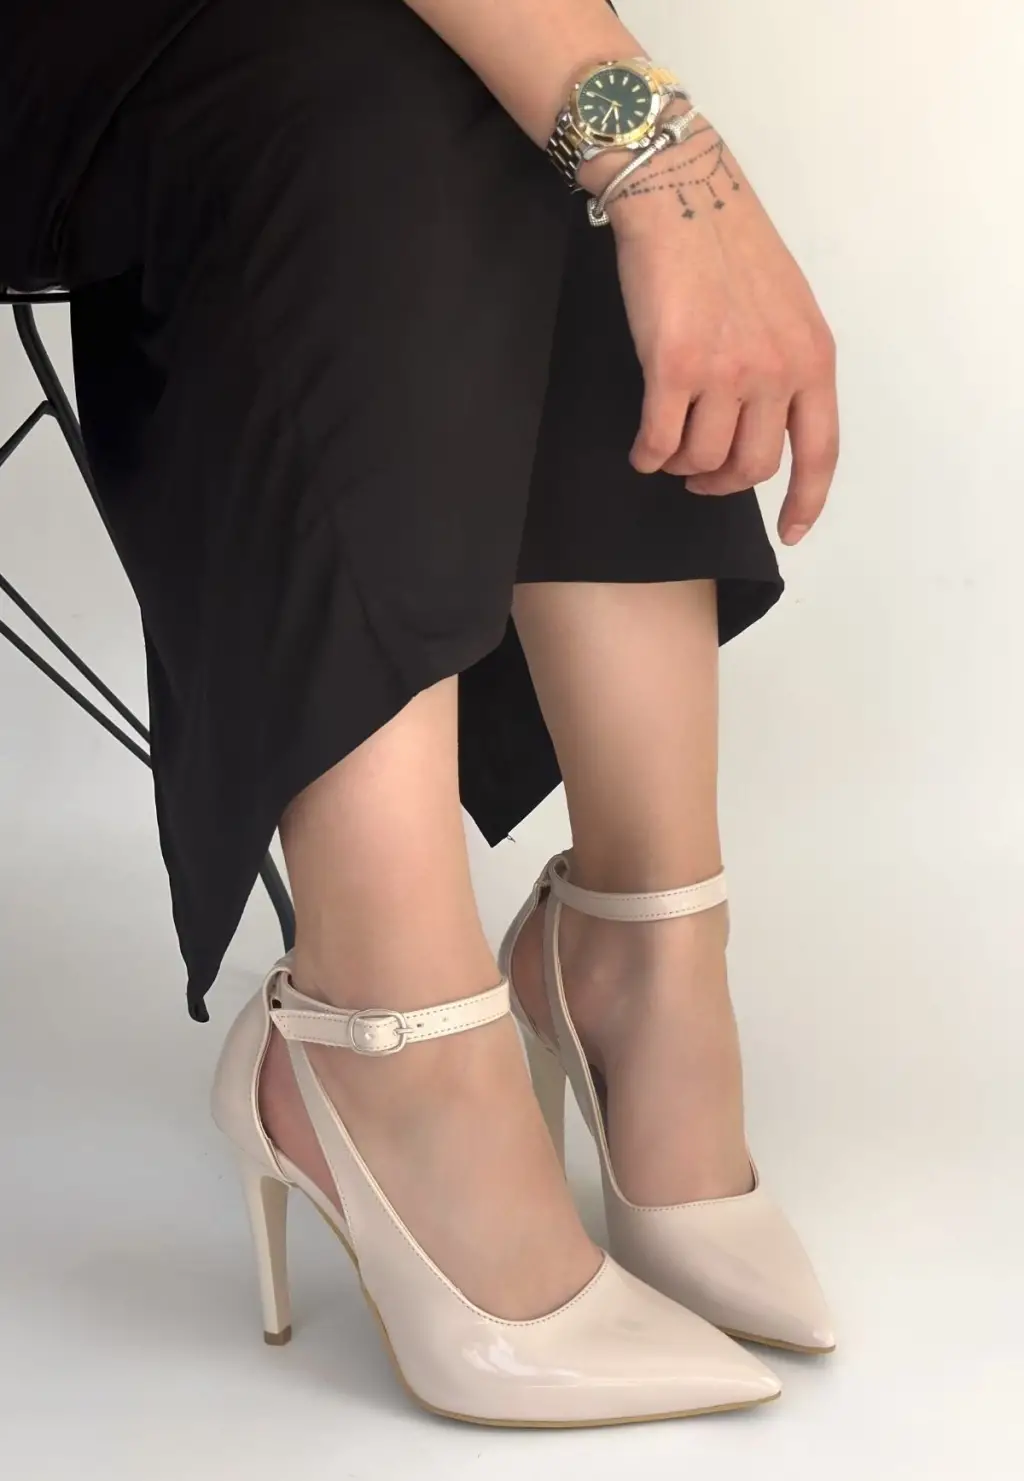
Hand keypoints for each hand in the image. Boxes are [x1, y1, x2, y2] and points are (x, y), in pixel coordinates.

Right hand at [588, 119, 838, 544]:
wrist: (682, 194)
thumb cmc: (728, 245)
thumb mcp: (786, 308)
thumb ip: (785, 366)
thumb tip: (764, 426)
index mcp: (812, 358)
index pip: (819, 452)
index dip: (806, 501)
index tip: (791, 531)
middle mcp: (776, 370)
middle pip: (751, 468)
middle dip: (720, 483)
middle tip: (699, 475)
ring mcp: (726, 371)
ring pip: (702, 459)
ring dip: (680, 466)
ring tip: (668, 449)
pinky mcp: (674, 367)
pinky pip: (660, 441)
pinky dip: (648, 456)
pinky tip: (642, 450)